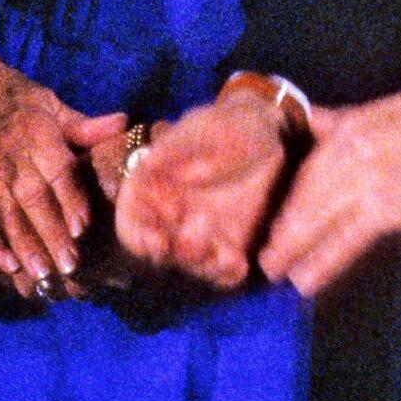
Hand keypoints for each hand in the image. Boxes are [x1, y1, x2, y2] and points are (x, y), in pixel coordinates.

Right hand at [0, 47, 123, 291]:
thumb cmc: (12, 101)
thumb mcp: (47, 102)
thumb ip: (82, 125)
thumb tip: (123, 124)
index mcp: (35, 131)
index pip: (56, 170)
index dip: (70, 200)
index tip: (84, 228)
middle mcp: (8, 155)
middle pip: (31, 197)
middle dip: (49, 232)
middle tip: (69, 265)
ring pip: (4, 213)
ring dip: (22, 245)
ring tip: (41, 274)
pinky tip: (5, 264)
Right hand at [113, 88, 287, 290]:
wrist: (268, 135)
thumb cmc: (225, 127)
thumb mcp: (201, 130)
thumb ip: (176, 150)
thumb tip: (148, 168)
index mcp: (152, 190)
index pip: (131, 221)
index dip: (137, 235)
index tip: (156, 240)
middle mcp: (170, 218)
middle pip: (158, 251)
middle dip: (172, 256)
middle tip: (195, 246)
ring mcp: (200, 234)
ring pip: (190, 264)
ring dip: (202, 266)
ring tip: (226, 257)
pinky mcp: (229, 245)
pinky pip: (222, 271)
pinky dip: (228, 274)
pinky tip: (241, 265)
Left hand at [257, 83, 400, 297]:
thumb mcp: (381, 109)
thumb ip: (342, 120)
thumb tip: (311, 121)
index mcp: (346, 128)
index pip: (305, 169)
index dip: (287, 200)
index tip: (270, 223)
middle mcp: (347, 153)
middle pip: (304, 197)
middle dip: (281, 230)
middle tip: (262, 259)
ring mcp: (366, 180)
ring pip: (317, 218)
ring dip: (292, 248)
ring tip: (276, 271)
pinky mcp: (388, 205)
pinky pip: (347, 238)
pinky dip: (324, 259)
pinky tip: (306, 277)